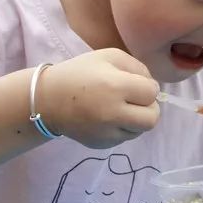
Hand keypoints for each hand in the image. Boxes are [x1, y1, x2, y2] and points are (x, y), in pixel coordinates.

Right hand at [40, 48, 159, 148]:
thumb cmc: (80, 73)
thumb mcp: (109, 56)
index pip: (152, 92)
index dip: (148, 86)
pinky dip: (122, 128)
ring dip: (137, 119)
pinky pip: (125, 138)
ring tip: (120, 107)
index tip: (136, 83)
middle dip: (149, 107)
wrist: (48, 99)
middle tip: (136, 100)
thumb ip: (138, 67)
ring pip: (140, 130)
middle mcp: (113, 113)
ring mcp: (107, 133)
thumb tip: (154, 87)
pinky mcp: (102, 145)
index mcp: (115, 86)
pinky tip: (108, 117)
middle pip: (152, 118)